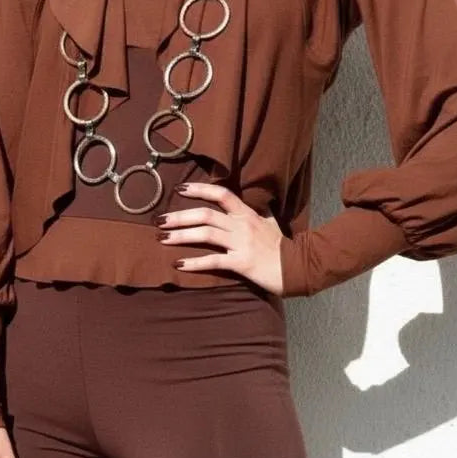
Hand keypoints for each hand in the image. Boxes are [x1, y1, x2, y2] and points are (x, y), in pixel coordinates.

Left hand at [156, 182, 285, 295]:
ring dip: (181, 236)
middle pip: (206, 215)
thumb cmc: (282, 246)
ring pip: (206, 235)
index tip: (180, 189)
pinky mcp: (241, 263)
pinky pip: (213, 261)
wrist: (297, 268)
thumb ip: (260, 211)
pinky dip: (194, 263)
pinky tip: (179, 264)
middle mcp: (241, 225)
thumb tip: (257, 201)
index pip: (221, 194)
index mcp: (247, 213)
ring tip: (162, 238)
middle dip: (180, 216)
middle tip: (159, 220)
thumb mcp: (271, 223)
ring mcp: (241, 243)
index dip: (200, 189)